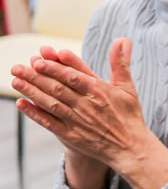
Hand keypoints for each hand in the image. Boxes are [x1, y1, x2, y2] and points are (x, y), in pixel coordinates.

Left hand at [10, 39, 157, 174]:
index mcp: (100, 91)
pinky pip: (49, 123)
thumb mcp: (127, 87)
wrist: (131, 149)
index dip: (55, 68)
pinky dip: (34, 113)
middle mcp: (87, 105)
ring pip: (51, 103)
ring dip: (32, 92)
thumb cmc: (129, 116)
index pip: (73, 76)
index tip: (39, 59)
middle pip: (57, 88)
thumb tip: (123, 39)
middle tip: (17, 67)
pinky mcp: (72, 136)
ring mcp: (78, 121)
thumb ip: (121, 62)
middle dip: (36, 77)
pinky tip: (22, 104)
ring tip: (15, 81)